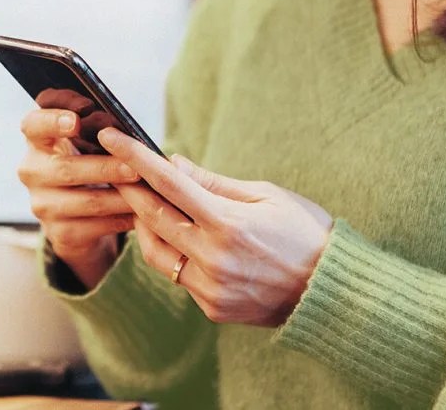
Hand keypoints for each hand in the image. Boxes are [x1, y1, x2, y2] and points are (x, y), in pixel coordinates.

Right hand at [17, 102, 140, 287]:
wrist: (78, 214)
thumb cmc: (88, 162)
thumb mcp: (86, 142)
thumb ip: (97, 130)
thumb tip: (125, 132)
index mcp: (37, 140)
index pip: (33, 124)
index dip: (52, 120)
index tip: (78, 119)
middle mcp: (32, 171)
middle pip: (64, 168)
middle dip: (104, 168)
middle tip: (135, 168)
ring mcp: (42, 204)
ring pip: (85, 201)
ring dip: (120, 197)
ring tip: (147, 193)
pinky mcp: (58, 232)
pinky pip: (95, 226)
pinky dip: (121, 219)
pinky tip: (140, 214)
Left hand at [98, 127, 331, 326]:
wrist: (335, 294)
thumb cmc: (306, 233)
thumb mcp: (267, 196)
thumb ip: (213, 183)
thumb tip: (172, 163)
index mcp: (229, 224)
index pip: (168, 183)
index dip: (135, 158)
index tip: (111, 137)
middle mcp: (214, 258)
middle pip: (153, 217)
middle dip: (128, 189)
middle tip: (112, 168)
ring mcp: (211, 288)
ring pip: (156, 252)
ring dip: (145, 225)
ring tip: (144, 204)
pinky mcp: (212, 308)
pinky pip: (179, 277)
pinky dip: (173, 254)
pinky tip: (177, 237)